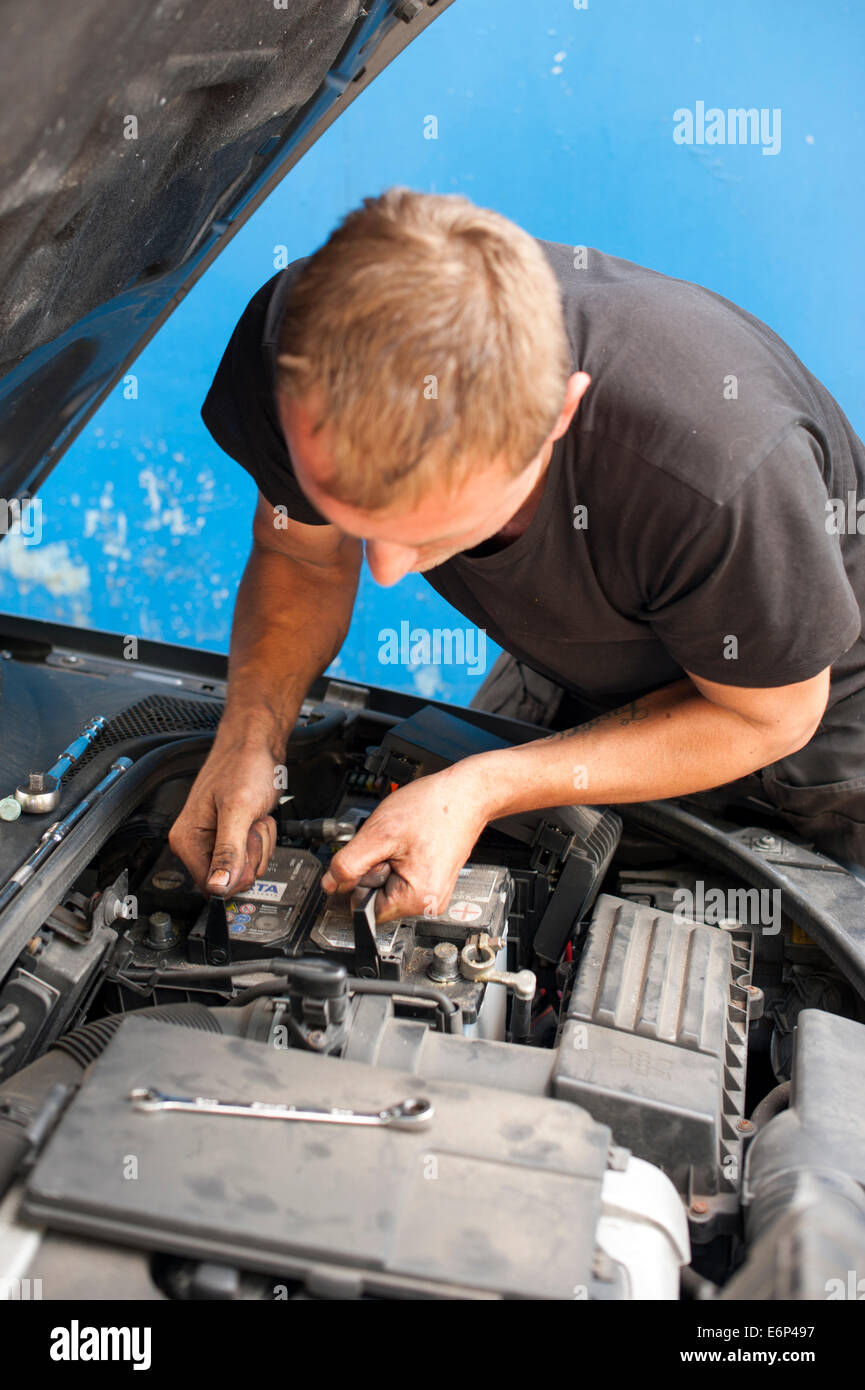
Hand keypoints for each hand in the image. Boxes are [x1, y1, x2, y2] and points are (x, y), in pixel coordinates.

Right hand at [168, 738, 277, 895]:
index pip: (212, 886)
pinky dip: (263, 837)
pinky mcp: (231, 834)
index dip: (237, 872)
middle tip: (250, 823)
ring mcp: (214, 839)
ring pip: (245, 867)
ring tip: (253, 816)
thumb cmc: (244, 764)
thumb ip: (228, 851)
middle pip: (231, 879)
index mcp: (187, 839)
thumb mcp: (239, 809)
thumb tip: (218, 887)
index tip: (246, 844)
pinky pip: (251, 854)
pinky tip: (257, 817)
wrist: (257, 742)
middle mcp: (196, 842)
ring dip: (260, 843)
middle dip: (251, 854)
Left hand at [320, 761, 488, 922]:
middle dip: (375, 871)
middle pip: (379, 899)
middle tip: (391, 844)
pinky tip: (411, 844)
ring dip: (387, 864)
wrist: (465, 793)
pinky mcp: (434, 881)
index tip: (369, 859)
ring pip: (389, 887)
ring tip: (404, 842)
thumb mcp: (379, 833)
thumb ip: (348, 864)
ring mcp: (434, 893)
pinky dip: (399, 861)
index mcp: (418, 899)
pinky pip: (403, 879)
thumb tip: (330, 884)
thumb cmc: (433, 808)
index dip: (359, 883)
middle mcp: (430, 903)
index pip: (367, 910)